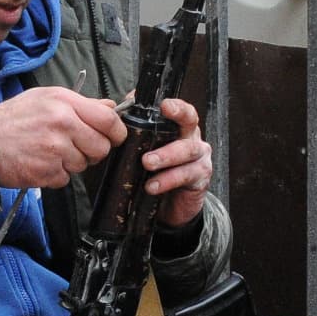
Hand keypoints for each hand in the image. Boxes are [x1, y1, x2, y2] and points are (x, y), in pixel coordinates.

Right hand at [0, 87, 125, 188]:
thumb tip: (110, 108)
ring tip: (49, 151)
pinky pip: (66, 178)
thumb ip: (81, 103)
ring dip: (71, 163)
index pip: (108, 119)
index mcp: (64, 102)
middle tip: (75, 146)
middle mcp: (62, 123)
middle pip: (101, 146)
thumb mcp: (45, 98)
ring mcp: (55, 149)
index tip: (114, 136)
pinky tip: (40, 162)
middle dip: (92, 150)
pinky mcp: (46, 172)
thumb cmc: (12, 119)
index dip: (116, 131)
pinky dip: (56, 175)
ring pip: (84, 164)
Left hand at [144, 98, 211, 227]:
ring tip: (147, 163)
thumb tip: (116, 108)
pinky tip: (153, 186)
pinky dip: (168, 180)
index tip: (163, 105)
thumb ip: (132, 131)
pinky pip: (187, 175)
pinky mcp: (200, 179)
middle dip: (176, 121)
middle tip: (153, 128)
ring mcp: (199, 158)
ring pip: (188, 149)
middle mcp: (192, 138)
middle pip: (190, 121)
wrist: (167, 209)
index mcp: (178, 127)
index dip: (175, 106)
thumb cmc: (153, 174)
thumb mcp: (141, 152)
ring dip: (166, 155)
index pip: (179, 109)